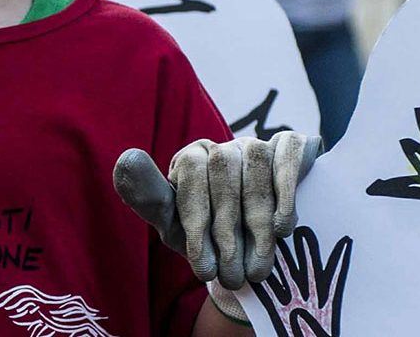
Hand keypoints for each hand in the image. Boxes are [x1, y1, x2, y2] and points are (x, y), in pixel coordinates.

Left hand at [113, 131, 321, 319]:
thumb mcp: (174, 225)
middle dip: (228, 230)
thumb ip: (148, 197)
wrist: (254, 253)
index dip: (197, 221)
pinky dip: (286, 189)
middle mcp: (222, 147)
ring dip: (258, 222)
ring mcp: (257, 144)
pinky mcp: (293, 145)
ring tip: (258, 266)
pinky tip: (283, 228)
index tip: (204, 266)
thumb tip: (126, 158)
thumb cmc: (207, 237)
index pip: (190, 172)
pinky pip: (289, 154)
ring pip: (256, 165)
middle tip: (233, 274)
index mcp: (190, 159)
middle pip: (224, 170)